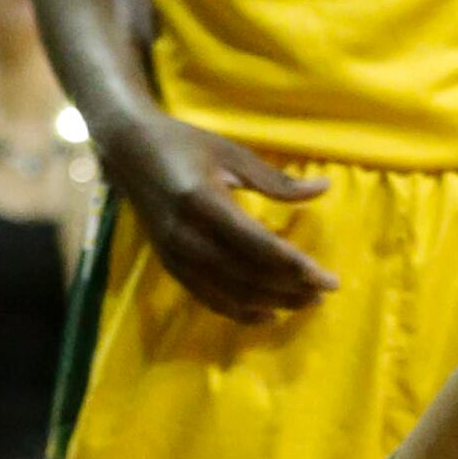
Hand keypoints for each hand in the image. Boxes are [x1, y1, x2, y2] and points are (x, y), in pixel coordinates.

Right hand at [119, 117, 337, 319]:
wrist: (129, 151)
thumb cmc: (185, 144)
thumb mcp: (232, 153)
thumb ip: (277, 180)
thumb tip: (323, 188)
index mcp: (205, 203)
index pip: (260, 248)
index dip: (296, 267)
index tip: (328, 278)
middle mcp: (188, 237)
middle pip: (248, 277)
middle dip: (291, 289)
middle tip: (325, 291)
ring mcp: (176, 256)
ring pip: (230, 294)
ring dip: (271, 303)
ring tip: (305, 303)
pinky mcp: (170, 266)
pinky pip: (209, 298)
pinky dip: (240, 312)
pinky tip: (267, 314)